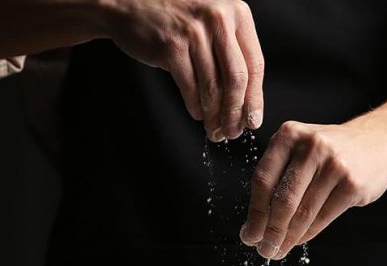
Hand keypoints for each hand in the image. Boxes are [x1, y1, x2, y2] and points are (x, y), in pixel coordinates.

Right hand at [106, 0, 263, 140]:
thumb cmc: (175, 18)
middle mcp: (219, 19)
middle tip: (233, 131)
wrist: (130, 4)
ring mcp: (194, 32)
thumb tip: (246, 101)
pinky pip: (190, 87)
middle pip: (237, 79)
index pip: (255, 64)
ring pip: (212, 87)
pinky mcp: (171, 47)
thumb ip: (231, 52)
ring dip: (215, 115)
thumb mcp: (212, 24)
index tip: (253, 120)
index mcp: (237, 13)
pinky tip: (198, 114)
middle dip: (235, 112)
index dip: (255, 98)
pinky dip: (195, 106)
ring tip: (215, 129)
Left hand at [239, 120, 386, 259]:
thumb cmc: (330, 151)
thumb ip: (278, 176)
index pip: (263, 180)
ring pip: (302, 212)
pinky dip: (307, 234)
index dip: (254, 212)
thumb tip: (254, 222)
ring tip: (278, 251)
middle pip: (282, 199)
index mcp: (290, 134)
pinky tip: (297, 241)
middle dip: (269, 230)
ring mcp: (334, 165)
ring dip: (287, 237)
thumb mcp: (300, 149)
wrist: (378, 142)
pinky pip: (322, 217)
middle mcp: (311, 146)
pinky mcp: (352, 185)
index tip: (248, 235)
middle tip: (263, 250)